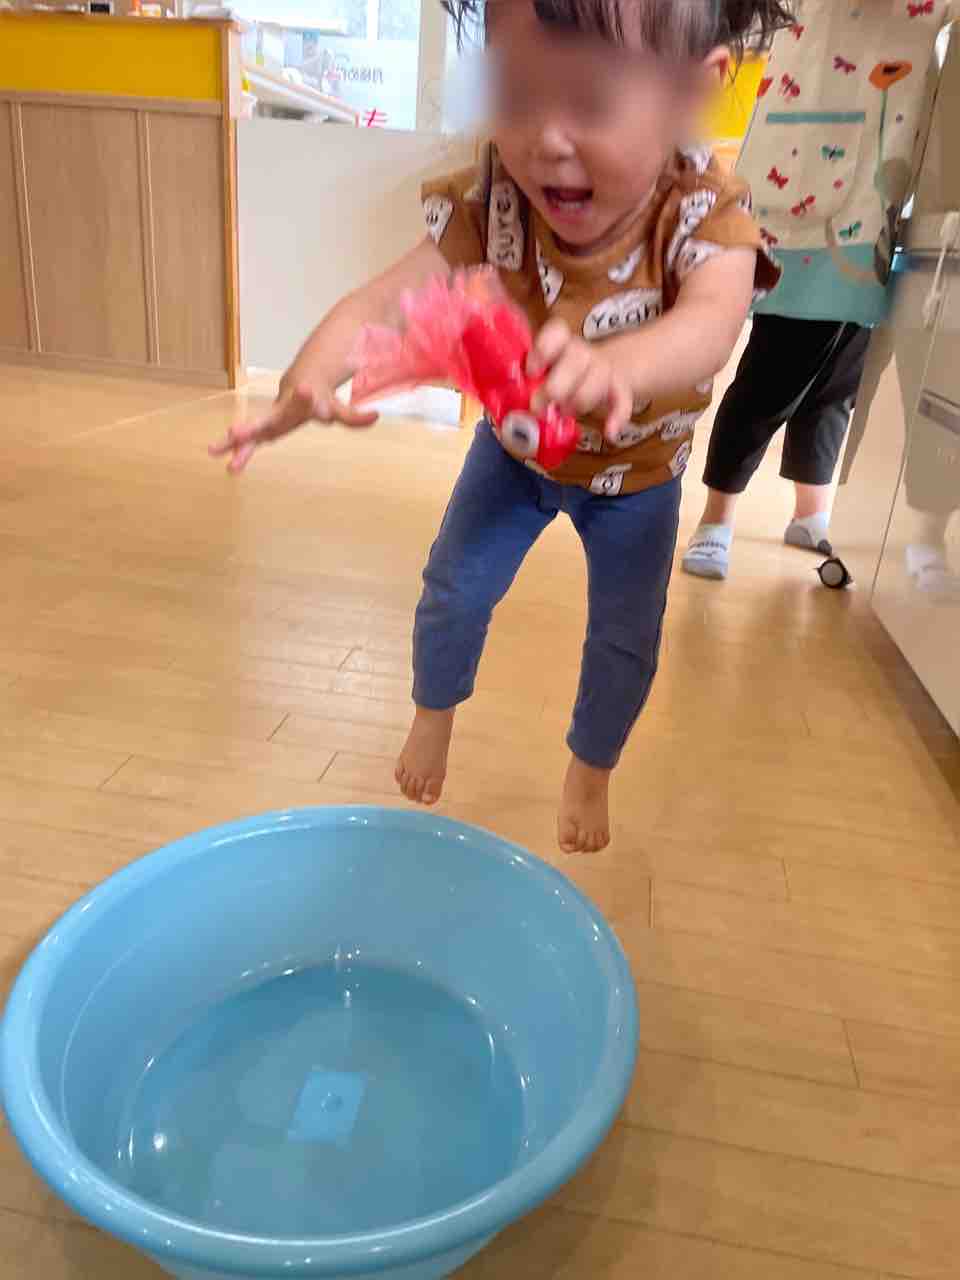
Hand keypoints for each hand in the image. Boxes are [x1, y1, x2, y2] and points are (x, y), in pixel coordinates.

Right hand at [208, 382, 378, 472]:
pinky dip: (241, 451)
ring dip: (241, 438)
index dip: (311, 399)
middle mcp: (287, 407)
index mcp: (306, 398)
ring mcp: (275, 417)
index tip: (309, 392)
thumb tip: (376, 416)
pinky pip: (253, 442)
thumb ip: (354, 416)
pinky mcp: (267, 428)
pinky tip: (227, 463)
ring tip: (221, 445)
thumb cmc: (323, 396)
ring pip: (257, 428)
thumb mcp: (340, 408)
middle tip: (242, 426)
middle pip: (273, 416)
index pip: (310, 401)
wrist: (302, 381)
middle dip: (260, 422)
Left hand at [527, 319, 634, 439]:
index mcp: (561, 344)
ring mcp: (603, 370)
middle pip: (576, 358)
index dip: (544, 349)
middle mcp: (583, 353)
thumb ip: (532, 382)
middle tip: (539, 407)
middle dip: (557, 385)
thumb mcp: (547, 373)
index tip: (532, 370)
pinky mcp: (619, 389)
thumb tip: (511, 400)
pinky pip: (622, 401)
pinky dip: (618, 418)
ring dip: (580, 400)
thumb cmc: (564, 376)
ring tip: (564, 413)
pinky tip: (610, 432)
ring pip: (598, 378)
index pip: (557, 333)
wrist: (607, 371)